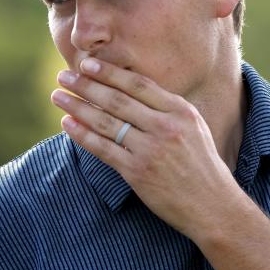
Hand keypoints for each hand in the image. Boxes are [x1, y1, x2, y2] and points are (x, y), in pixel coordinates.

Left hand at [50, 57, 240, 237]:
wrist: (212, 205)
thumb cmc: (201, 165)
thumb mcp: (193, 127)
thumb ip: (165, 109)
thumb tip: (129, 91)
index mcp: (180, 111)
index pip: (138, 84)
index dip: (109, 72)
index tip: (87, 64)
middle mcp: (165, 127)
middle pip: (117, 100)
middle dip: (86, 85)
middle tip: (63, 76)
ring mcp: (151, 150)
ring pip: (105, 122)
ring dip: (77, 107)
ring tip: (57, 97)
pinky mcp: (137, 173)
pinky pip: (103, 149)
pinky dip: (82, 135)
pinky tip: (67, 124)